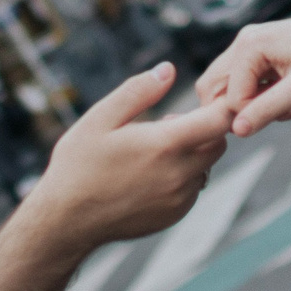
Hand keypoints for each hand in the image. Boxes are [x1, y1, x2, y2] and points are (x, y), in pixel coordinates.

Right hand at [17, 62, 229, 258]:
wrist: (67, 221)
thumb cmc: (79, 165)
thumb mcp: (100, 118)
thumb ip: (138, 91)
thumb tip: (168, 70)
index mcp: (165, 145)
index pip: (221, 120)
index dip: (223, 105)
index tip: (207, 99)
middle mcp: (180, 174)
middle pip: (219, 142)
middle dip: (204, 128)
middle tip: (166, 125)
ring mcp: (179, 199)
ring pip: (206, 166)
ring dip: (193, 153)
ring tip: (153, 151)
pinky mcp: (174, 215)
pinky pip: (193, 188)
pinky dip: (182, 176)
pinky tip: (149, 174)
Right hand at [198, 0, 290, 135]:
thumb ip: (269, 109)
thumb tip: (237, 131)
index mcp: (249, 46)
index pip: (230, 98)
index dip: (255, 115)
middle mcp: (241, 42)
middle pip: (214, 90)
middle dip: (244, 110)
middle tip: (281, 114)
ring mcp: (248, 46)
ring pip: (228, 88)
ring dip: (254, 105)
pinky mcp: (257, 53)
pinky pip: (243, 83)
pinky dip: (262, 97)